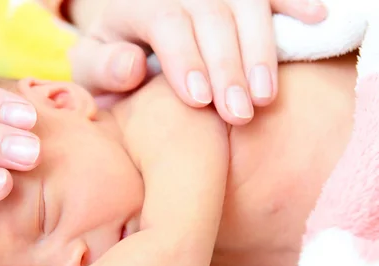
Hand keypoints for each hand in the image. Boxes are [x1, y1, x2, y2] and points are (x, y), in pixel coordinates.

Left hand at [69, 0, 326, 124]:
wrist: (125, 35)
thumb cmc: (110, 59)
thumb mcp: (90, 67)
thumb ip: (103, 69)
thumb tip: (131, 67)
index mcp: (133, 3)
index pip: (166, 21)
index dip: (185, 58)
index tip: (200, 99)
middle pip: (211, 14)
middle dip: (228, 66)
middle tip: (239, 113)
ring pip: (245, 3)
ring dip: (261, 49)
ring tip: (266, 96)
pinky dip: (295, 2)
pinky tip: (317, 19)